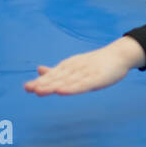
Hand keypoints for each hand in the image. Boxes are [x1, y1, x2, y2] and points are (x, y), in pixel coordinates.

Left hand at [24, 38, 144, 95]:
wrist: (119, 55)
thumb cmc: (95, 63)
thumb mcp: (74, 66)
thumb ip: (57, 71)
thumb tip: (39, 70)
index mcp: (69, 66)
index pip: (53, 75)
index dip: (40, 81)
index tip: (27, 87)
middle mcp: (75, 68)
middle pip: (58, 77)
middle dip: (43, 83)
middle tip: (29, 88)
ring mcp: (86, 73)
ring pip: (67, 81)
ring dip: (53, 85)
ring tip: (40, 91)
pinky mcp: (96, 78)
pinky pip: (82, 84)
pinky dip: (72, 88)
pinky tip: (62, 91)